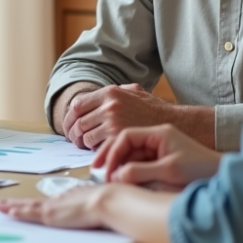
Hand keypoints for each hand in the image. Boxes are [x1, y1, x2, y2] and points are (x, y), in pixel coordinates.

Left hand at [0, 185, 112, 229]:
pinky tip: (10, 212)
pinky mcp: (50, 215)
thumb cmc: (108, 202)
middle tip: (4, 203)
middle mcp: (58, 200)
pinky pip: (30, 214)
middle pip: (33, 202)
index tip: (27, 203)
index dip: (36, 202)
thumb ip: (91, 202)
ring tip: (0, 206)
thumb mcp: (97, 202)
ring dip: (13, 207)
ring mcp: (53, 207)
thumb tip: (94, 202)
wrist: (106, 201)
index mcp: (69, 197)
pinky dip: (19, 212)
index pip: (48, 201)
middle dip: (18, 203)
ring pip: (27, 206)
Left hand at [63, 83, 177, 149]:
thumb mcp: (135, 92)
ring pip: (84, 134)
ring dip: (80, 142)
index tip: (68, 124)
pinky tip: (96, 150)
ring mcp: (112, 121)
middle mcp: (109, 105)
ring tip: (83, 145)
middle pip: (78, 120)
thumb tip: (98, 95)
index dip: (69, 116)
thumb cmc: (155, 110)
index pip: (77, 103)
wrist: (174, 124)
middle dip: (72, 131)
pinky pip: (94, 145)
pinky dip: (92, 149)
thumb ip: (117, 91)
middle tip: (72, 138)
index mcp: (110, 92)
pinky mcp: (116, 137)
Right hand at [95, 124, 221, 190]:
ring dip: (119, 164)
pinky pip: (139, 161)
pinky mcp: (161, 158)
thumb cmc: (200, 168)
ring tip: (110, 178)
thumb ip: (140, 171)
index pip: (126, 135)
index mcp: (158, 131)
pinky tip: (123, 178)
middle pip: (125, 142)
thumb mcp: (168, 170)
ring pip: (130, 153)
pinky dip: (129, 169)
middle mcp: (156, 136)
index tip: (104, 167)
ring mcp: (159, 147)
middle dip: (111, 155)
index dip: (113, 151)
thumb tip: (116, 175)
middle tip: (98, 170)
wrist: (222, 174)